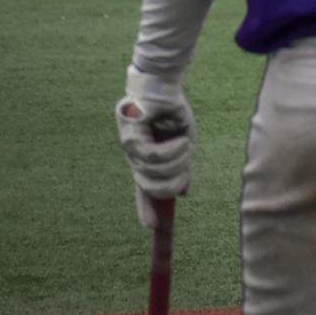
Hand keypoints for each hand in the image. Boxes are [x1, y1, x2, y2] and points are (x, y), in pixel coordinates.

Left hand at [114, 64, 193, 229]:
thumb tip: (182, 192)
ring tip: (184, 144)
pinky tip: (181, 140)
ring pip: (154, 173)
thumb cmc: (172, 113)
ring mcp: (129, 150)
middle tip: (185, 169)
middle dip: (173, 183)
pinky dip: (173, 151)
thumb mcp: (182, 144)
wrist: (164, 88)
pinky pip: (154, 158)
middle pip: (151, 187)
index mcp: (145, 161)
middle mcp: (134, 158)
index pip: (143, 189)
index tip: (150, 227)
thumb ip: (179, 168)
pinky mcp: (131, 139)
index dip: (145, 208)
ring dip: (177, 162)